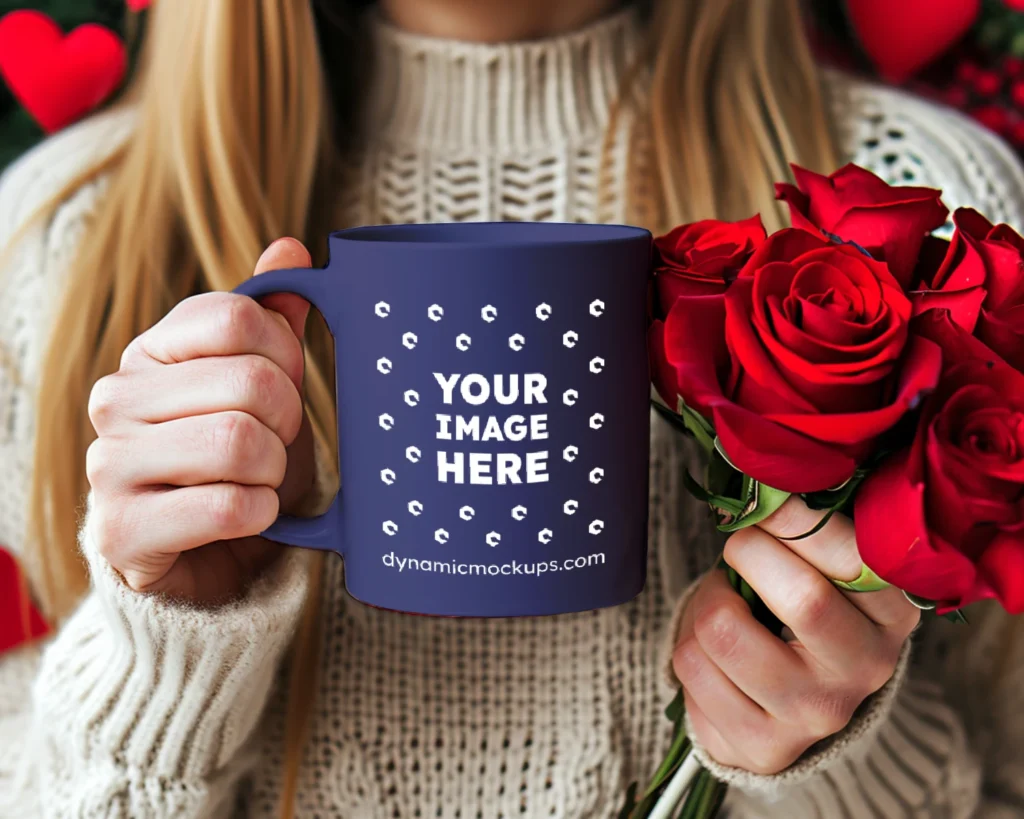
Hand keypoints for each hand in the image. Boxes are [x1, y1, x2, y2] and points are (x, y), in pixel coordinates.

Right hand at [86, 238, 316, 602]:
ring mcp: (108, 464)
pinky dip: (262, 514)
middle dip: (289, 421)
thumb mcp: (263, 387)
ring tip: (261, 481)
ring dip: (275, 471)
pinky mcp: (120, 529)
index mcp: (150, 351)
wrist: (206, 556)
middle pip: (251, 381)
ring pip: (240, 442)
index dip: (287, 354)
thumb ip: (272, 322)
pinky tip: (251, 517)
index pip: (238, 317)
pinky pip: (228, 506)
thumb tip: (292, 249)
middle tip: (278, 445)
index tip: (286, 386)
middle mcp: (116, 398)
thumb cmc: (238, 462)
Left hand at [672, 498, 919, 774]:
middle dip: (749, 551)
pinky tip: (711, 646)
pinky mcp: (761, 744)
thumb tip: (762, 481)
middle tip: (739, 545)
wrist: (791, 706)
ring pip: (724, 629)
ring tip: (723, 600)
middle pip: (802, 597)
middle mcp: (866, 670)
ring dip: (707, 598)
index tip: (764, 501)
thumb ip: (809, 529)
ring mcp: (814, 715)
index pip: (853, 558)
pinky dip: (687, 639)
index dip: (794, 517)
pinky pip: (691, 668)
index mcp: (893, 613)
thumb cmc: (805, 611)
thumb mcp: (828, 569)